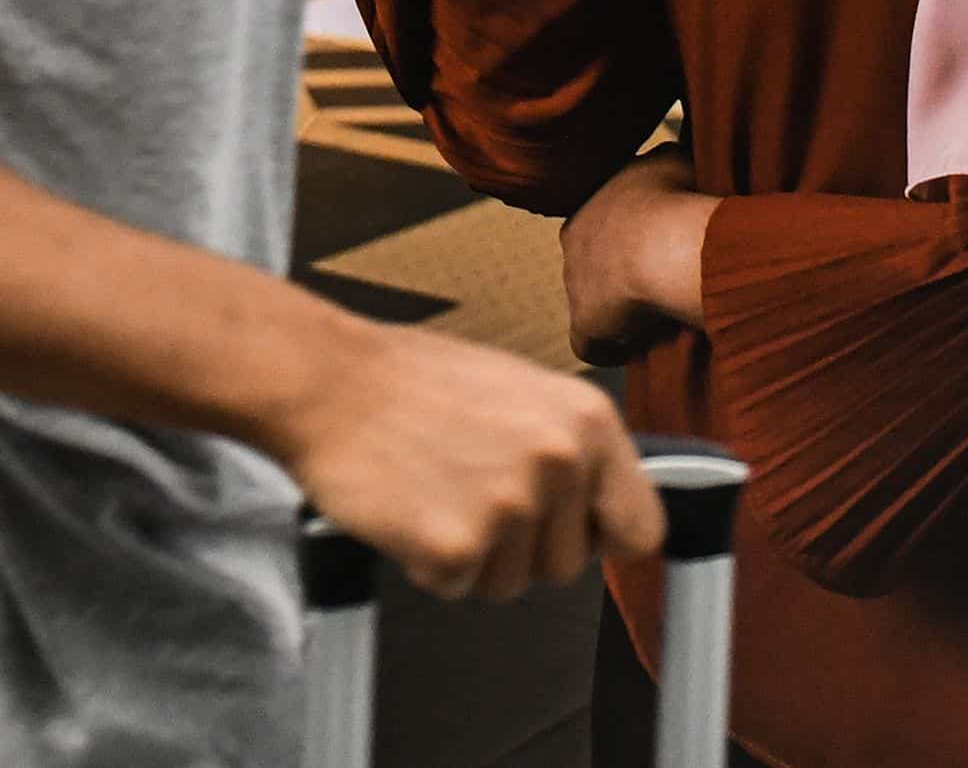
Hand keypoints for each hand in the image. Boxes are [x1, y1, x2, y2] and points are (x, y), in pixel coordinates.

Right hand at [273, 318, 663, 601]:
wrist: (327, 380)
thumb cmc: (412, 382)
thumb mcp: (521, 391)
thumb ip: (570, 447)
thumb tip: (606, 503)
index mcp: (587, 420)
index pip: (640, 526)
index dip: (601, 537)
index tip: (573, 533)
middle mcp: (560, 462)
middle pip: (570, 566)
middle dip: (522, 547)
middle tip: (470, 492)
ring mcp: (510, 506)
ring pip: (512, 583)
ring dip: (474, 556)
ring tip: (437, 490)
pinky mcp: (457, 546)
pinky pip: (458, 588)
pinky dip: (429, 564)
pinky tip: (410, 510)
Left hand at [560, 146, 716, 367]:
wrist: (662, 243)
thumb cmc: (674, 199)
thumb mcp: (673, 162)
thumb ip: (664, 162)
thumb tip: (670, 160)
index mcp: (590, 203)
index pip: (604, 222)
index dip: (632, 237)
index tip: (658, 247)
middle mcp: (573, 240)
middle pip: (594, 259)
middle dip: (620, 271)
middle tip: (658, 281)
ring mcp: (574, 283)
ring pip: (592, 299)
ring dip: (617, 309)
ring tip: (654, 315)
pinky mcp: (583, 322)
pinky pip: (589, 343)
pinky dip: (608, 347)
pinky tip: (631, 349)